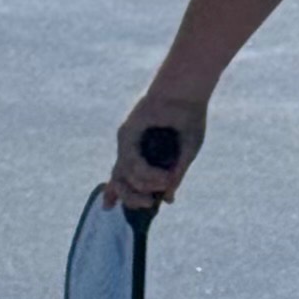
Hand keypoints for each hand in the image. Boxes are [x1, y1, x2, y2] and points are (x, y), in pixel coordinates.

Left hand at [104, 94, 205, 209]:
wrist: (186, 91)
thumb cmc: (189, 118)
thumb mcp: (186, 154)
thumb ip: (175, 176)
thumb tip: (167, 200)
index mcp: (144, 152)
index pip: (124, 176)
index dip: (115, 192)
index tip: (108, 207)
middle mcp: (131, 147)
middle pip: (119, 181)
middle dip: (131, 198)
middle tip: (148, 203)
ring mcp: (127, 141)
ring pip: (123, 175)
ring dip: (145, 185)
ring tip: (164, 181)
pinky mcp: (126, 133)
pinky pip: (129, 162)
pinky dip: (145, 174)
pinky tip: (162, 176)